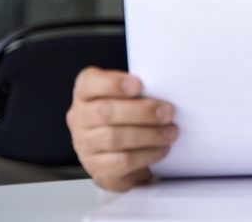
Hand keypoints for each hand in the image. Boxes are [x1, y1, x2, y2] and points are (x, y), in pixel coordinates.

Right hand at [66, 67, 176, 191]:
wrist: (122, 154)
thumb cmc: (128, 116)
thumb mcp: (128, 97)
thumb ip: (139, 90)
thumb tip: (165, 88)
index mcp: (85, 94)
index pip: (88, 83)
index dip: (112, 83)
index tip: (139, 85)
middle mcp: (80, 118)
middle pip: (105, 112)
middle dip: (142, 111)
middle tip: (168, 112)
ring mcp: (85, 145)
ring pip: (114, 138)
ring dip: (149, 134)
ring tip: (171, 132)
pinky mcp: (98, 168)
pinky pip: (122, 161)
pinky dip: (147, 154)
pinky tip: (162, 148)